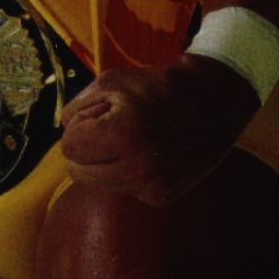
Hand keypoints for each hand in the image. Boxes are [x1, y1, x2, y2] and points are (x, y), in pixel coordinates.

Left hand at [59, 54, 260, 205]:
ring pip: (98, 183)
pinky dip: (127, 172)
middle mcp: (139, 167)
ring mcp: (151, 185)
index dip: (78, 128)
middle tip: (107, 130)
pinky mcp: (161, 196)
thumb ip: (77, 108)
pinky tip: (146, 153)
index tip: (97, 116)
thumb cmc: (157, 86)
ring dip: (104, 163)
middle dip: (85, 150)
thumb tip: (64, 132)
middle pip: (78, 172)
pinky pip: (123, 188)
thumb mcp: (110, 82)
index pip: (69, 147)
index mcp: (124, 133)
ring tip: (128, 140)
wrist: (213, 101)